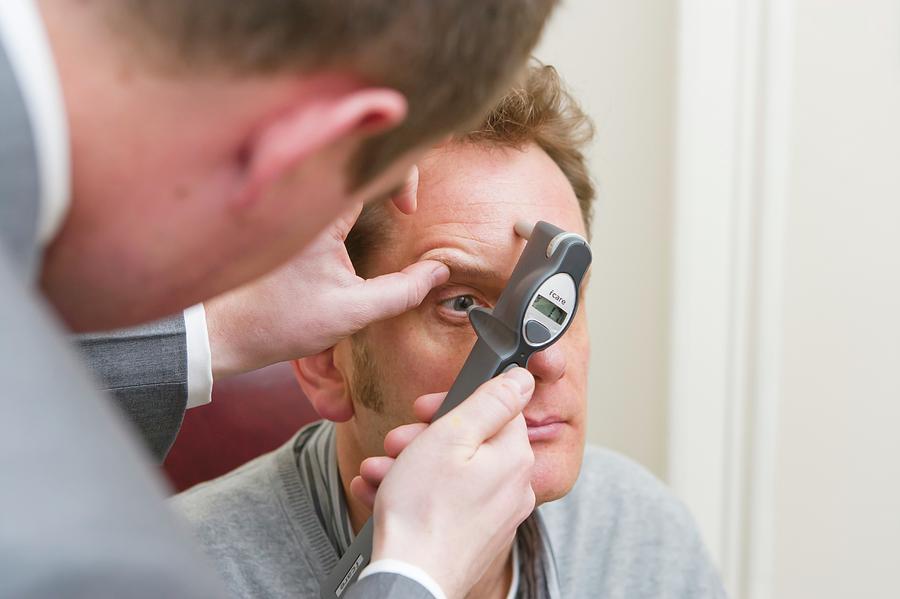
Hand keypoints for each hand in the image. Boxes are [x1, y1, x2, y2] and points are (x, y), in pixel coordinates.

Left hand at [206, 169, 446, 375]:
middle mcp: (297, 192)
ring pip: (336, 161)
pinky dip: (348, 185)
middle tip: (406, 200)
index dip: (402, 174)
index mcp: (316, 209)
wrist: (222, 332)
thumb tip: (438, 270)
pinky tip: (358, 210)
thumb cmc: (279, 322)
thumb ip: (402, 291)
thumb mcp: (351, 313)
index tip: (408, 211)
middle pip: (354, 149)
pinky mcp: (280, 210)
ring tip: (391, 201)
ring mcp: (285, 197)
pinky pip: (319, 178)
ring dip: (369, 173)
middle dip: (389, 166)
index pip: (369, 159)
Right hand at [352, 368, 536, 598]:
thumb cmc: (423, 510)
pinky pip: (447, 503)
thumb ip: (490, 401)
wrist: (410, 579)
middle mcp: (514, 487)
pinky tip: (382, 493)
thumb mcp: (452, 435)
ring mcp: (495, 516)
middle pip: (470, 442)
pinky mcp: (475, 538)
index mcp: (514, 457)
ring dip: (410, 466)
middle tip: (396, 443)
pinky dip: (415, 494)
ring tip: (378, 471)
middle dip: (425, 437)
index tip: (424, 409)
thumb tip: (523, 378)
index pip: (495, 408)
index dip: (455, 403)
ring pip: (451, 474)